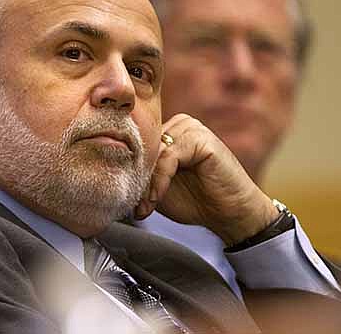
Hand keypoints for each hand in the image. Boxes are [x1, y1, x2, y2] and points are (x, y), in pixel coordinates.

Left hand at [134, 114, 278, 245]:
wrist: (231, 215)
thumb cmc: (196, 201)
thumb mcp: (159, 188)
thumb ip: (141, 176)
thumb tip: (110, 175)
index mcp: (167, 133)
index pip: (136, 147)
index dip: (129, 174)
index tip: (128, 203)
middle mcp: (178, 125)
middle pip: (143, 148)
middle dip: (137, 180)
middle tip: (136, 208)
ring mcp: (191, 128)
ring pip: (153, 153)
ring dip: (147, 183)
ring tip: (147, 206)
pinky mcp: (201, 138)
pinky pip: (168, 157)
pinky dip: (159, 181)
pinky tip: (157, 199)